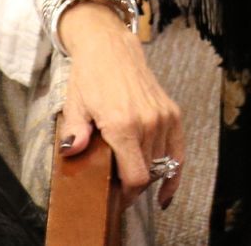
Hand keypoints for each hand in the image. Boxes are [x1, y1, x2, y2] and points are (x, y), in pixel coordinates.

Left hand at [57, 0, 184, 209]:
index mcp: (124, 125)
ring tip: (132, 179)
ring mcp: (163, 117)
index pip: (136, 176)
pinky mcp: (172, 112)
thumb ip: (76, 132)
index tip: (116, 200)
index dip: (127, 195)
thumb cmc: (90, 78)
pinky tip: (167, 190)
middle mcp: (149, 123)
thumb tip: (72, 151)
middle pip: (148, 172)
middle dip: (133, 186)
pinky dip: (175, 170)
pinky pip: (178, 149)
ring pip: (162, 162)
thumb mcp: (75, 107)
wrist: (112, 50)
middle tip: (117, 188)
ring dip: (149, 175)